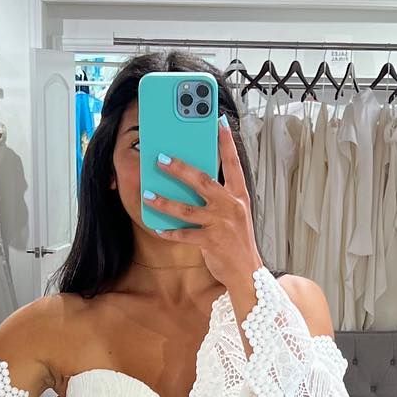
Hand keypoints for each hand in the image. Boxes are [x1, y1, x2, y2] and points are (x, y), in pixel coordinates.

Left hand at [144, 119, 260, 289]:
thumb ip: (220, 197)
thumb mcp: (236, 214)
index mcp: (239, 196)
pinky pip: (185, 234)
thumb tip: (196, 181)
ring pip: (187, 209)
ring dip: (165, 202)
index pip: (233, 165)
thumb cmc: (238, 241)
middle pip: (203, 182)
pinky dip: (170, 232)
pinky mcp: (211, 242)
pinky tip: (158, 228)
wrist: (247, 272)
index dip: (226, 144)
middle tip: (161, 159)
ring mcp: (221, 224)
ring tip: (148, 195)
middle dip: (180, 169)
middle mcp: (231, 206)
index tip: (218, 124)